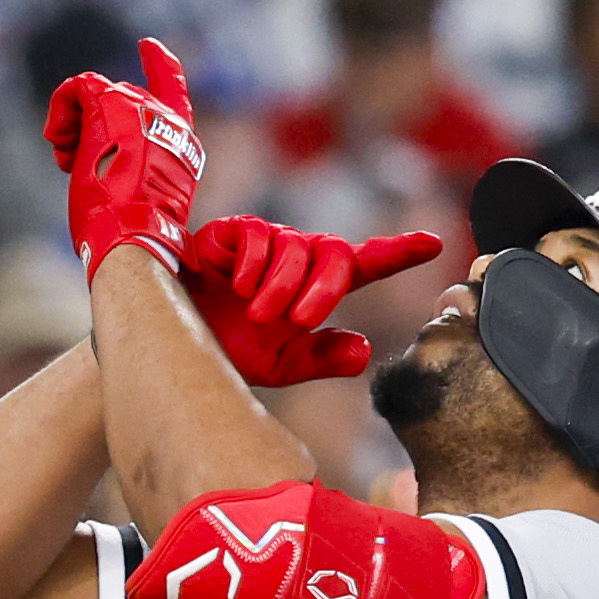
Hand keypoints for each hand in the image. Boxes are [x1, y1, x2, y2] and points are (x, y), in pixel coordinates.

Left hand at [44, 37, 205, 277]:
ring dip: (73, 125)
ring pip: (96, 92)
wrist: (133, 238)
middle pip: (119, 100)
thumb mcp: (139, 201)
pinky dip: (61, 108)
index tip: (147, 45)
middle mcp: (167, 122)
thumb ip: (133, 172)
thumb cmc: (132, 237)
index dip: (161, 66)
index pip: (175, 94)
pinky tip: (58, 139)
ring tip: (66, 158)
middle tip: (73, 162)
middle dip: (91, 129)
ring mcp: (142, 111)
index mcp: (182, 146)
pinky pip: (78, 86)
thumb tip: (100, 170)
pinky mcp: (112, 107)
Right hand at [173, 217, 441, 384]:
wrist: (164, 345)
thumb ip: (319, 359)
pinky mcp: (231, 232)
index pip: (363, 265)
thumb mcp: (277, 366)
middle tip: (302, 319)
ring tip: (257, 313)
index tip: (434, 244)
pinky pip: (258, 237)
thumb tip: (364, 351)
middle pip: (336, 253)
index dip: (399, 253)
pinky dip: (251, 266)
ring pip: (298, 247)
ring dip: (282, 285)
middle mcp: (295, 259)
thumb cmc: (222, 351)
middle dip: (325, 286)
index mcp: (311, 289)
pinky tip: (233, 286)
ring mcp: (265, 243)